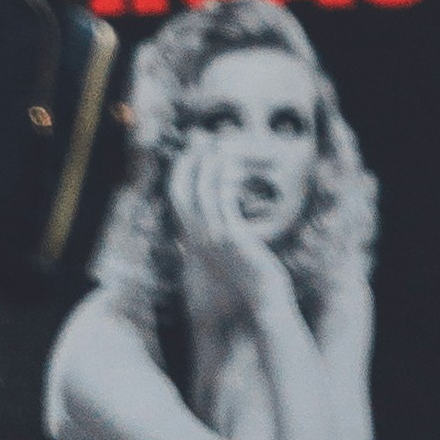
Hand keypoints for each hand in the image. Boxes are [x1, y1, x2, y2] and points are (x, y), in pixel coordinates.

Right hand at [172, 141, 273, 317]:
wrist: (261, 301)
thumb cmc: (247, 284)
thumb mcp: (227, 257)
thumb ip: (216, 241)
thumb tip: (214, 225)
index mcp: (195, 242)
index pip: (178, 202)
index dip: (181, 176)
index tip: (189, 151)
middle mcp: (198, 239)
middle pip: (184, 193)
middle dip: (189, 163)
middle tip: (198, 137)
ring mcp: (214, 238)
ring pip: (204, 193)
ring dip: (209, 165)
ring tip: (218, 143)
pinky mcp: (232, 237)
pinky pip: (224, 202)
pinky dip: (225, 181)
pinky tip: (233, 167)